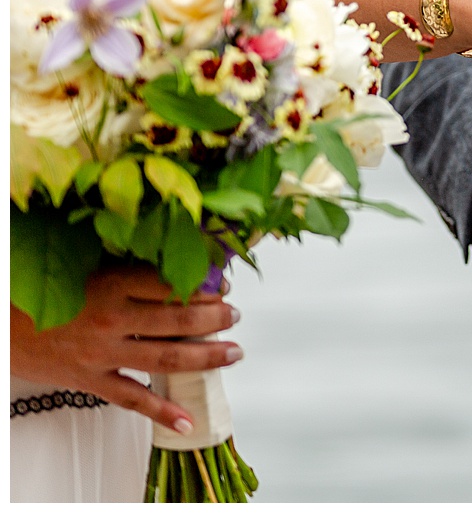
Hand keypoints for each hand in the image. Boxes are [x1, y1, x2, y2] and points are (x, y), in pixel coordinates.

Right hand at [10, 266, 240, 433]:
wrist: (1, 327)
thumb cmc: (44, 295)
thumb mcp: (89, 270)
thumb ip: (131, 270)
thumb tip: (175, 263)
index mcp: (112, 283)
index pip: (173, 283)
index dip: (206, 284)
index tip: (225, 286)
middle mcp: (112, 317)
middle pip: (179, 318)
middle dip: (216, 318)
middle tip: (235, 316)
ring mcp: (103, 352)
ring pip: (168, 355)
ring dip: (207, 356)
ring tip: (233, 353)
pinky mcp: (91, 380)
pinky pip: (134, 398)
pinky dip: (163, 412)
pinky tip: (187, 420)